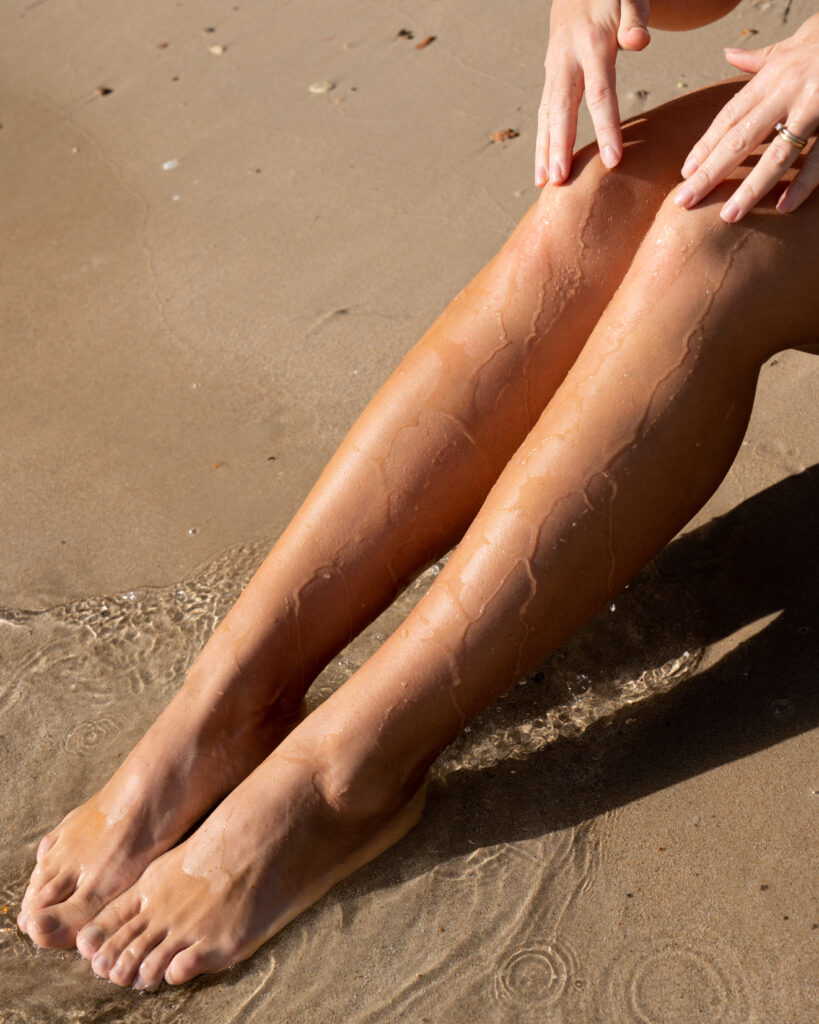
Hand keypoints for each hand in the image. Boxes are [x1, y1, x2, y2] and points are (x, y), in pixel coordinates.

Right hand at [536, 1, 650, 186]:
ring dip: (543, 149)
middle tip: (559, 181)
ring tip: (543, 183)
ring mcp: (555, 68)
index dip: (606, 128)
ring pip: (547, 114)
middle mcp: (568, 60)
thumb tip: (638, 42)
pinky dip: (542, 140)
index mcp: (593, 44)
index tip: (613, 160)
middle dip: (560, 147)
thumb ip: (636, 17)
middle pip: (563, 109)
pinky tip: (542, 167)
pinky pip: (545, 112)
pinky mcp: (550, 75)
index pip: (601, 92)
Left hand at [674, 13, 818, 219]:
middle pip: (740, 139)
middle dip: (710, 173)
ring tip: (729, 216)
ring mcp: (815, 107)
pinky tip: (784, 206)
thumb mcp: (794, 44)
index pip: (729, 117)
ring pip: (777, 154)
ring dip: (751, 188)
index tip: (685, 173)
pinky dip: (803, 183)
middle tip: (684, 201)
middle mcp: (789, 90)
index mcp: (773, 76)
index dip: (705, 146)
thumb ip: (761, 58)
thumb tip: (730, 54)